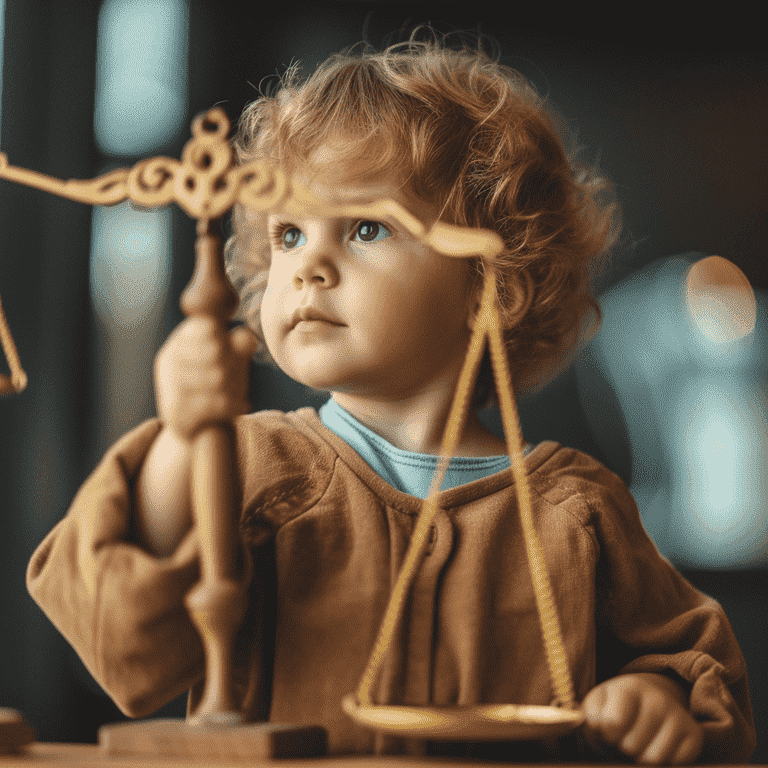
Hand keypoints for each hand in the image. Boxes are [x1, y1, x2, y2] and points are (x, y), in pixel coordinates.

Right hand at [154, 316, 258, 440]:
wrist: (201, 433)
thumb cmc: (219, 389)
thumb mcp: (233, 362)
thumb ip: (240, 345)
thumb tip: (246, 336)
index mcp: (181, 341)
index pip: (209, 326)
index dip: (229, 341)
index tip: (232, 355)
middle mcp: (168, 361)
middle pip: (217, 351)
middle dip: (236, 367)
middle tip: (240, 381)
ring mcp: (169, 387)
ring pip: (218, 377)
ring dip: (237, 388)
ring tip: (239, 395)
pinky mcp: (176, 414)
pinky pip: (216, 402)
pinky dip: (235, 405)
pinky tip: (239, 407)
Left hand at [582, 673, 703, 764]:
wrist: (648, 700)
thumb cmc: (614, 706)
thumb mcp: (596, 705)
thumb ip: (588, 716)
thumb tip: (594, 727)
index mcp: (628, 687)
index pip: (613, 725)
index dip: (606, 735)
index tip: (607, 729)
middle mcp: (657, 698)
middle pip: (632, 746)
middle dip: (623, 748)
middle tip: (624, 737)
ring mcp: (678, 715)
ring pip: (653, 758)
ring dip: (641, 757)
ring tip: (639, 742)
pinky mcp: (694, 734)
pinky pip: (675, 762)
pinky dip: (664, 761)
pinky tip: (657, 746)